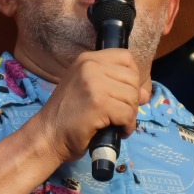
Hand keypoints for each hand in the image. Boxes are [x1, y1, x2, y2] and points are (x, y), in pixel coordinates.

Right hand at [28, 49, 149, 164]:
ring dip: (130, 115)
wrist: (47, 136)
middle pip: (132, 78)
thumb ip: (116, 88)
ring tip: (117, 124)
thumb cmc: (67, 117)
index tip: (124, 94)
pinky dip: (127, 127)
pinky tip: (117, 131)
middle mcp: (90, 66)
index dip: (132, 77)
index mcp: (87, 60)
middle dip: (132, 100)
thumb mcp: (90, 93)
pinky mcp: (98, 103)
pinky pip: (128, 114)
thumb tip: (146, 94)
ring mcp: (94, 84)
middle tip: (119, 115)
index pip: (126, 57)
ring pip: (132, 97)